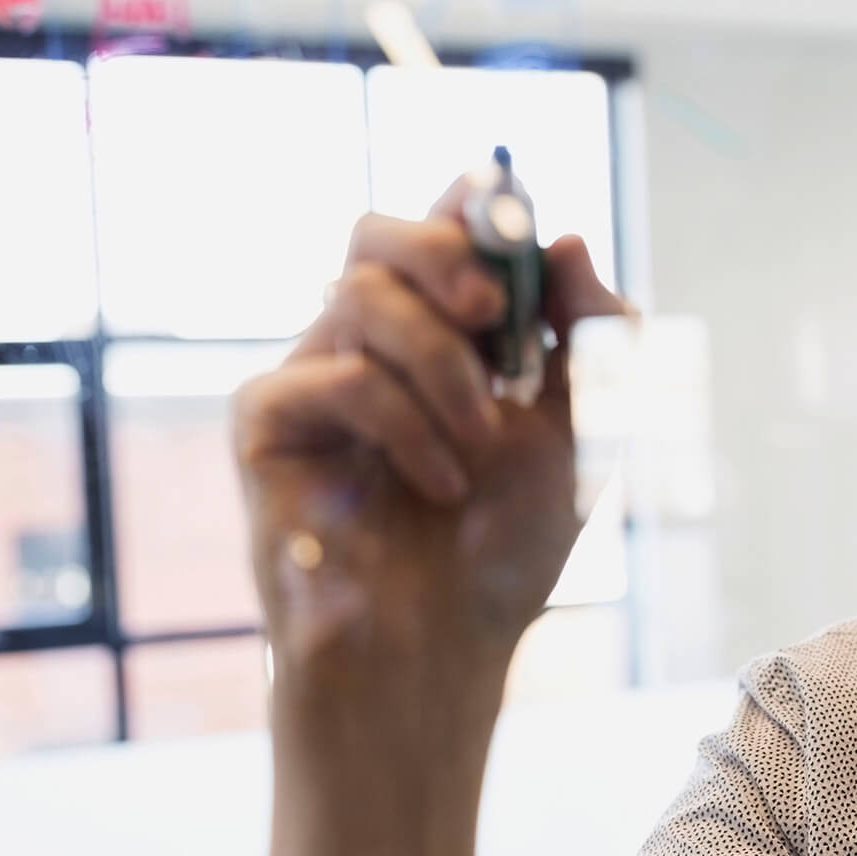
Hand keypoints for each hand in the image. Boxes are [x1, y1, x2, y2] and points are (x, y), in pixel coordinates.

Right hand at [232, 176, 629, 770]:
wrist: (446, 651)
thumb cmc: (505, 550)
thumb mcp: (583, 434)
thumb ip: (590, 339)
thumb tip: (568, 237)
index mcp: (439, 336)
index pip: (440, 229)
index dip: (473, 203)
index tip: (515, 217)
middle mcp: (366, 346)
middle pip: (374, 232)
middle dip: (441, 249)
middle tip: (492, 310)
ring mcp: (310, 381)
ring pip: (359, 293)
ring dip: (444, 368)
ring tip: (480, 448)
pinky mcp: (266, 428)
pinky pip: (331, 373)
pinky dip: (401, 423)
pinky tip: (438, 485)